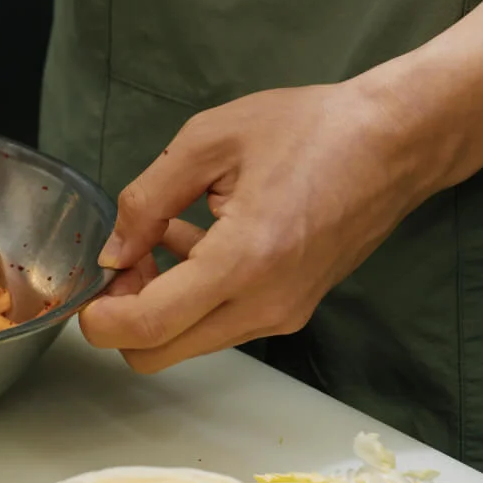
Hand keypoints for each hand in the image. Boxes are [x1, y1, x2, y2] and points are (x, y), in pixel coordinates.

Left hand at [77, 82, 427, 373]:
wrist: (397, 141)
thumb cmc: (309, 129)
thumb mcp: (208, 141)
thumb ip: (146, 199)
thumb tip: (113, 251)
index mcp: (243, 262)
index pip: (149, 328)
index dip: (101, 321)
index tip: (85, 291)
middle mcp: (265, 304)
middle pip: (160, 352)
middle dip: (125, 317)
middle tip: (125, 259)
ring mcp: (283, 314)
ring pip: (188, 340)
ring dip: (158, 304)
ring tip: (159, 237)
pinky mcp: (293, 309)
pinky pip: (220, 322)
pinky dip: (192, 297)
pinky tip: (194, 239)